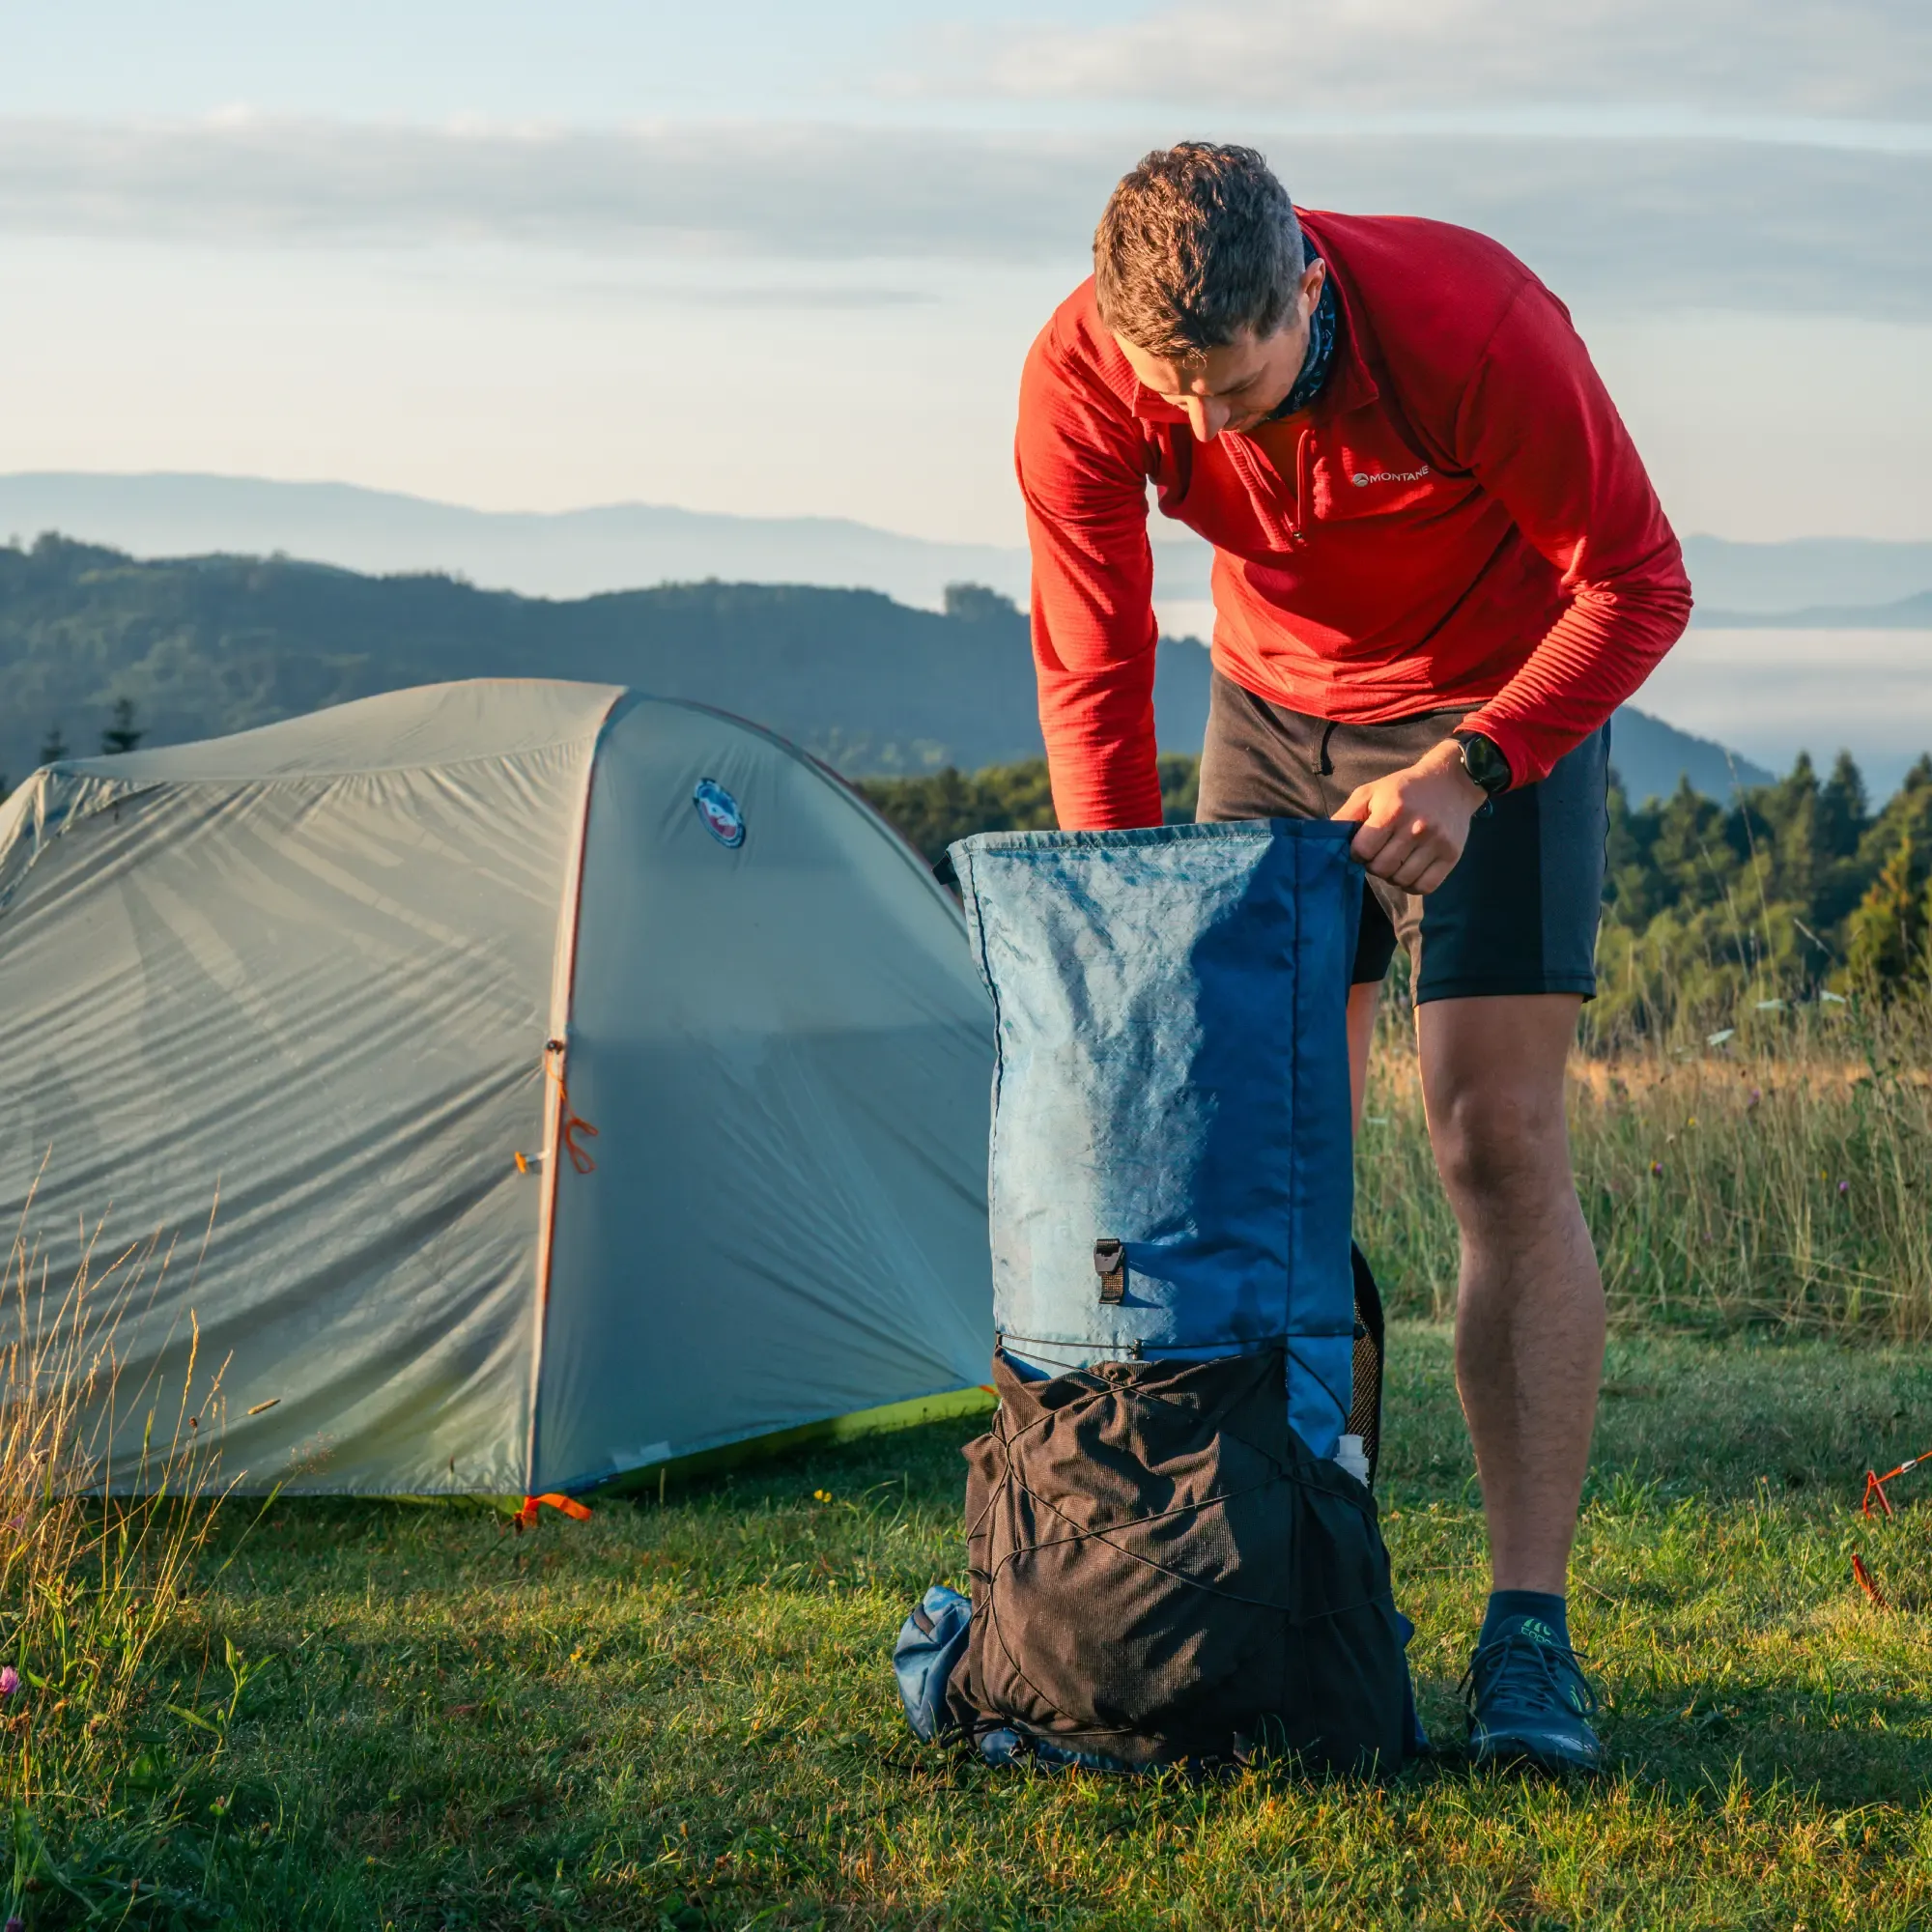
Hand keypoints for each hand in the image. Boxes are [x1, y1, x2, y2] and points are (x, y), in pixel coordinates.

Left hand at [1332, 739, 1486, 894]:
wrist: (1451, 781)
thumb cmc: (1404, 789)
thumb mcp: (1371, 792)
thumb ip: (1347, 815)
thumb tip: (1326, 838)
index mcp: (1392, 811)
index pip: (1363, 850)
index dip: (1358, 852)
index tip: (1364, 846)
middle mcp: (1416, 828)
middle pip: (1381, 868)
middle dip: (1374, 865)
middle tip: (1380, 853)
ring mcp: (1436, 843)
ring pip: (1401, 880)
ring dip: (1392, 875)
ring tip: (1395, 860)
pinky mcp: (1452, 855)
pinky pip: (1425, 887)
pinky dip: (1412, 885)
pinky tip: (1409, 871)